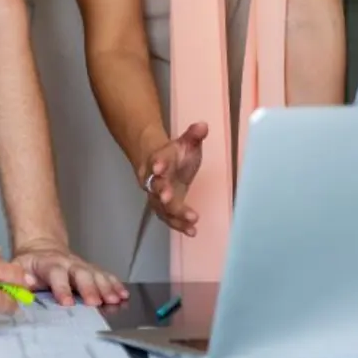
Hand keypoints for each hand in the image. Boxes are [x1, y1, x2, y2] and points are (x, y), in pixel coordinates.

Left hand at [13, 240, 128, 306]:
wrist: (42, 248)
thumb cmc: (30, 265)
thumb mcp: (17, 266)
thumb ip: (18, 275)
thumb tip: (23, 283)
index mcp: (49, 264)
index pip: (56, 274)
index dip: (62, 288)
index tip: (66, 302)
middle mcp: (68, 264)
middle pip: (81, 274)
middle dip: (90, 288)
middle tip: (96, 302)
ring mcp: (82, 266)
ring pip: (96, 274)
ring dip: (107, 287)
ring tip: (115, 299)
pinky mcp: (91, 270)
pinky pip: (106, 276)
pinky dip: (115, 284)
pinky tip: (123, 294)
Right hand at [138, 121, 208, 235]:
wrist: (159, 164)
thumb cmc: (175, 154)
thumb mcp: (186, 142)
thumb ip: (194, 135)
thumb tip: (203, 126)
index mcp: (159, 160)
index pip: (156, 160)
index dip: (157, 163)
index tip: (158, 166)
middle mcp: (154, 179)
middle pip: (155, 186)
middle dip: (162, 192)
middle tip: (168, 198)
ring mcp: (157, 196)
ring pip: (162, 206)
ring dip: (174, 214)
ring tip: (191, 220)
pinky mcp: (164, 208)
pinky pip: (169, 218)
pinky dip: (180, 225)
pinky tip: (192, 231)